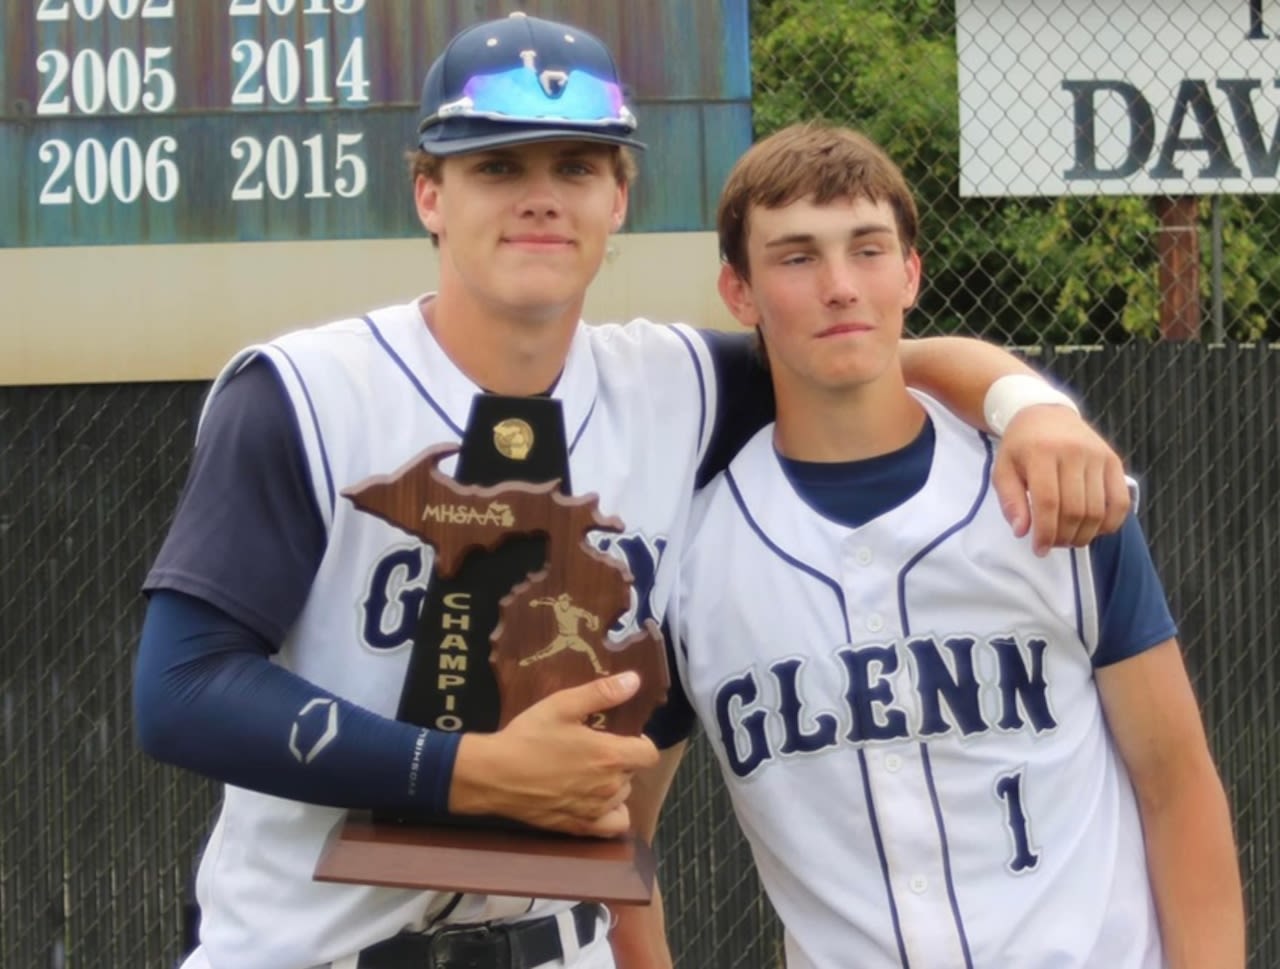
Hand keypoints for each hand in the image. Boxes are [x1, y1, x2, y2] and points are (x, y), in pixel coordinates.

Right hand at [449, 672, 659, 836]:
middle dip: (621, 759)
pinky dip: (611, 813)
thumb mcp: (563, 705)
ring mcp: (595, 810)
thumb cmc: (528, 736)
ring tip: (589, 771)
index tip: (622, 735)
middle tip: (595, 748)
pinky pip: (613, 825)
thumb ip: (602, 693)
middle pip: (633, 773)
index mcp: (609, 755)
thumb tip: (635, 681)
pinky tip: (595, 800)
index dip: (640, 742)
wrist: (493, 775)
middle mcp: (609, 787)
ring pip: (623, 796)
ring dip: (614, 784)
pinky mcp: (579, 827)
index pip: (649, 754)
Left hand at [992, 404, 1128, 554]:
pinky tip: (1094, 529)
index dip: (1045, 532)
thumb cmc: (1020, 447)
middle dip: (1063, 537)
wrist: (1045, 413)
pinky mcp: (1113, 460)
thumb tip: (1022, 532)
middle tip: (1053, 544)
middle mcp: (1073, 452)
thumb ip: (1010, 500)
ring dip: (1084, 535)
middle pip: (1075, 510)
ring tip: (1069, 539)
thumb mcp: (1003, 469)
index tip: (1039, 549)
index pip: (1048, 502)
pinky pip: (1120, 501)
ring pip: (1097, 510)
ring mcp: (1097, 455)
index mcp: (1041, 452)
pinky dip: (1110, 523)